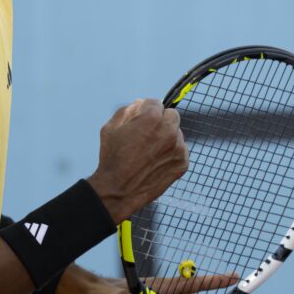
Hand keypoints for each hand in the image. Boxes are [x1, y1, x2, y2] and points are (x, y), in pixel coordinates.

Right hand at [87, 99, 187, 222]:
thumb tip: (141, 103)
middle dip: (160, 120)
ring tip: (149, 151)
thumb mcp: (111, 127)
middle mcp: (168, 130)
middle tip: (147, 134)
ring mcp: (177, 148)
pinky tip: (156, 161)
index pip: (155, 102)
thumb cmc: (112, 158)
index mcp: (151, 118)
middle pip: (171, 114)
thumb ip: (128, 110)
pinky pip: (181, 150)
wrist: (119, 190)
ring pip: (177, 133)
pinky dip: (171, 153)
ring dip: (167, 137)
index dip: (145, 111)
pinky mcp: (182, 163)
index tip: (139, 121)